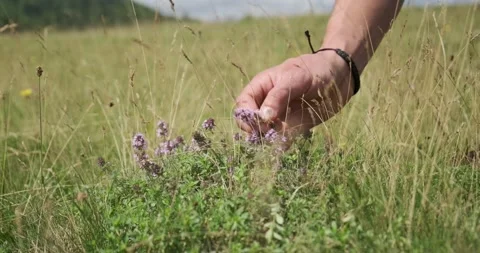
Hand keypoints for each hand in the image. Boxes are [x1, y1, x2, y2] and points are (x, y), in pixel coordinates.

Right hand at [235, 50, 355, 139]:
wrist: (340, 75)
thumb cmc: (315, 69)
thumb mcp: (295, 78)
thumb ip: (278, 96)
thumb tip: (263, 117)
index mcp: (261, 88)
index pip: (243, 105)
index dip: (247, 117)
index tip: (261, 124)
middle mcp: (266, 104)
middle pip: (250, 123)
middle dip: (256, 132)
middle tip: (270, 135)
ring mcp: (279, 117)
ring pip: (264, 135)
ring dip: (268, 142)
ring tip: (280, 142)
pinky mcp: (292, 128)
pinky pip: (281, 141)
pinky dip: (281, 146)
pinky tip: (286, 146)